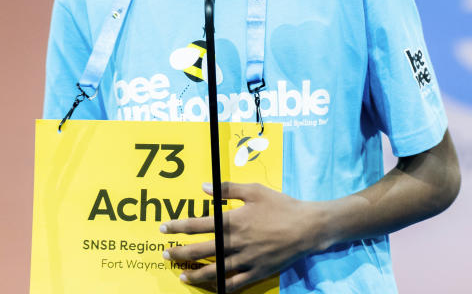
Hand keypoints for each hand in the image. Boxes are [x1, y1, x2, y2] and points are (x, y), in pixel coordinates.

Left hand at [161, 182, 322, 291]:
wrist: (307, 227)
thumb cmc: (282, 206)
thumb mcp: (255, 191)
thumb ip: (228, 189)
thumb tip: (203, 186)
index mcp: (233, 221)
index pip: (197, 224)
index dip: (178, 227)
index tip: (164, 229)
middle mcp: (235, 242)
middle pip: (200, 249)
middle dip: (179, 252)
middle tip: (165, 254)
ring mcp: (245, 260)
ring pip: (213, 270)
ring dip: (194, 272)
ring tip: (181, 275)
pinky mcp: (256, 272)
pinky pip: (234, 283)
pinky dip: (219, 287)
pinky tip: (209, 286)